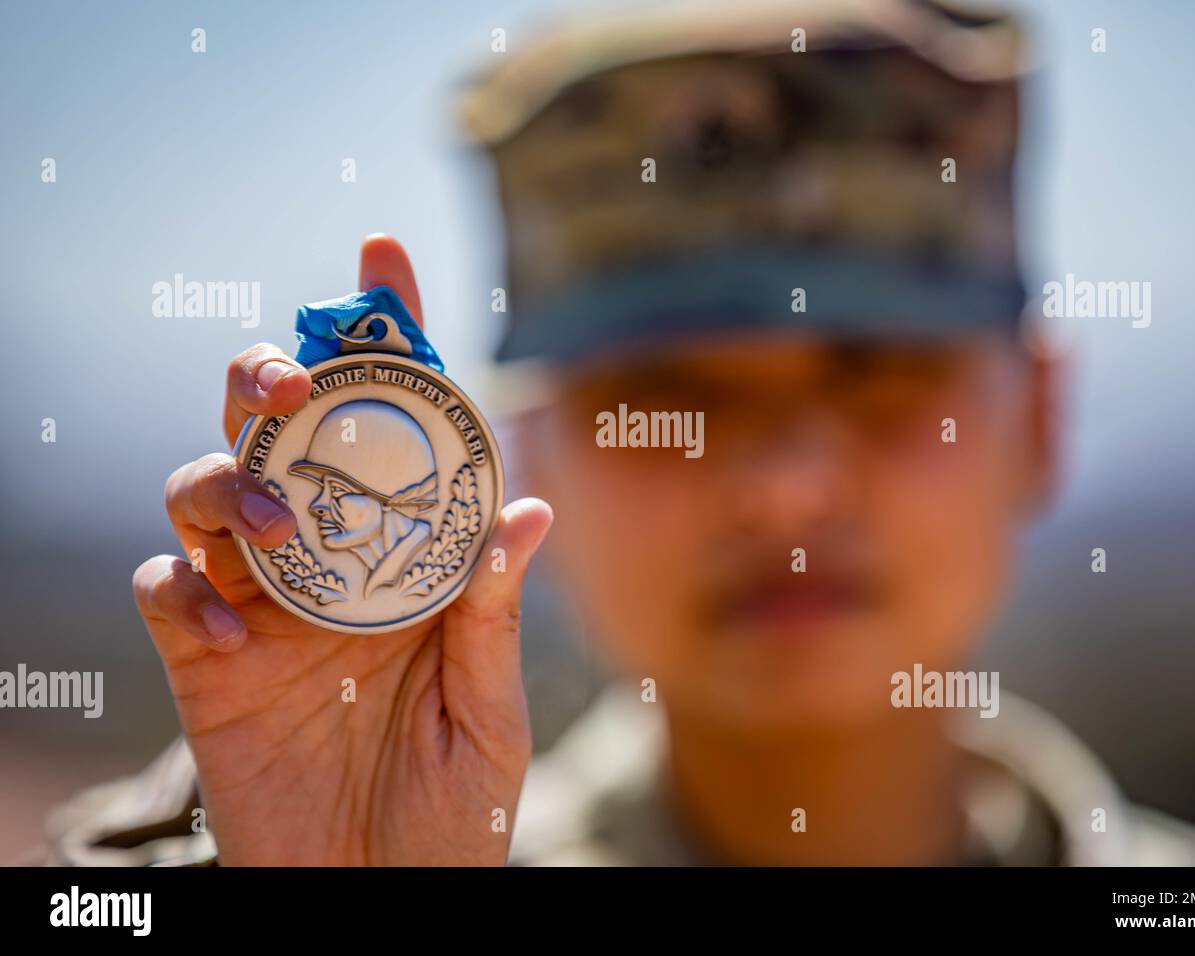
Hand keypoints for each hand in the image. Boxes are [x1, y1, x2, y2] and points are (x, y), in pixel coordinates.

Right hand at [132, 234, 551, 865]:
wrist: (382, 898)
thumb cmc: (451, 818)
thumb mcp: (489, 713)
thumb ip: (491, 615)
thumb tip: (526, 510)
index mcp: (409, 561)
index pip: (399, 430)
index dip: (387, 338)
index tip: (380, 252)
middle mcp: (332, 564)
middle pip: (286, 432)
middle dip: (277, 375)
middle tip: (288, 374)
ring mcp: (262, 605)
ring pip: (210, 486)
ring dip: (229, 477)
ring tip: (271, 518)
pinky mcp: (203, 660)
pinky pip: (163, 588)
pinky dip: (180, 583)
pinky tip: (226, 623)